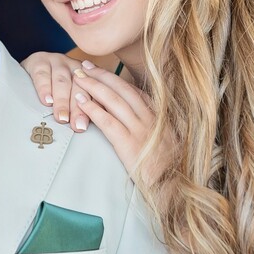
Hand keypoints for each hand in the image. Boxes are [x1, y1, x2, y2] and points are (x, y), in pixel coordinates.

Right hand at [20, 52, 86, 129]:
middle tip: (77, 126)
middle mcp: (75, 66)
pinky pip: (43, 74)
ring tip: (61, 117)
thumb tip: (85, 129)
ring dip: (62, 101)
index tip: (87, 126)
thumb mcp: (70, 96)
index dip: (92, 108)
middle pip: (80, 87)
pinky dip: (44, 88)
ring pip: (62, 81)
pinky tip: (46, 101)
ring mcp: (58, 61)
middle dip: (78, 108)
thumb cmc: (53, 90)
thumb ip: (82, 108)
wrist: (29, 70)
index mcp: (88, 75)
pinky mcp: (39, 60)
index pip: (93, 92)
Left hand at [72, 61, 158, 175]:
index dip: (116, 79)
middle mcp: (150, 118)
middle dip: (102, 75)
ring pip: (114, 100)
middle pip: (122, 90)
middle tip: (85, 66)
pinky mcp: (129, 143)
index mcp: (159, 117)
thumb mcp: (165, 143)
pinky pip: (108, 121)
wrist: (174, 187)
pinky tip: (80, 101)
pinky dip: (92, 108)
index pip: (135, 91)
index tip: (101, 71)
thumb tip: (139, 121)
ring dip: (94, 86)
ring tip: (78, 78)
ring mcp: (140, 130)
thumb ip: (154, 130)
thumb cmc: (169, 170)